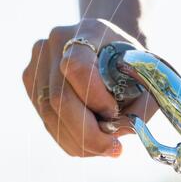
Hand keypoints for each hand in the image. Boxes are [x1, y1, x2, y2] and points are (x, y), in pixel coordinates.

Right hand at [22, 18, 155, 156]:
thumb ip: (142, 104)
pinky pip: (46, 121)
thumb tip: (120, 131)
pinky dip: (70, 140)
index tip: (115, 112)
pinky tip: (91, 145)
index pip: (76, 67)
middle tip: (115, 149)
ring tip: (107, 149)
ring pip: (49, 115)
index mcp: (86, 32)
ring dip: (80, 142)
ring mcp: (36, 63)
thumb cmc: (134, 62)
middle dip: (88, 132)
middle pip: (58, 98)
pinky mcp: (31, 83)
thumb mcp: (149, 77)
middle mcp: (53, 45)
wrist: (111, 44)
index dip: (95, 98)